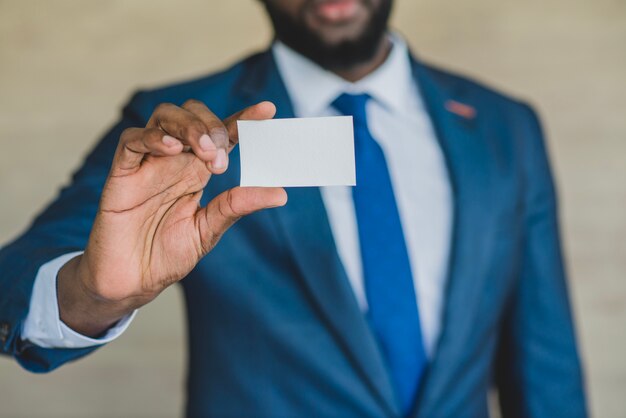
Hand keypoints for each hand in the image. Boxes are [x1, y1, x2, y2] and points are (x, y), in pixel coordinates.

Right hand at [58, 100, 286, 335]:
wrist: (131, 281)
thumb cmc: (166, 254)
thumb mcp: (209, 230)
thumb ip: (237, 206)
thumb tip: (280, 193)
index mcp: (197, 171)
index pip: (223, 134)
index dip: (243, 119)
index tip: (267, 110)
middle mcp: (175, 161)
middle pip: (193, 115)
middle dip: (212, 125)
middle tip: (222, 155)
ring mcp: (148, 164)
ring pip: (164, 118)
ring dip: (189, 126)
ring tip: (205, 151)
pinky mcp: (123, 174)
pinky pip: (132, 142)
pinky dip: (153, 138)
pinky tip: (172, 149)